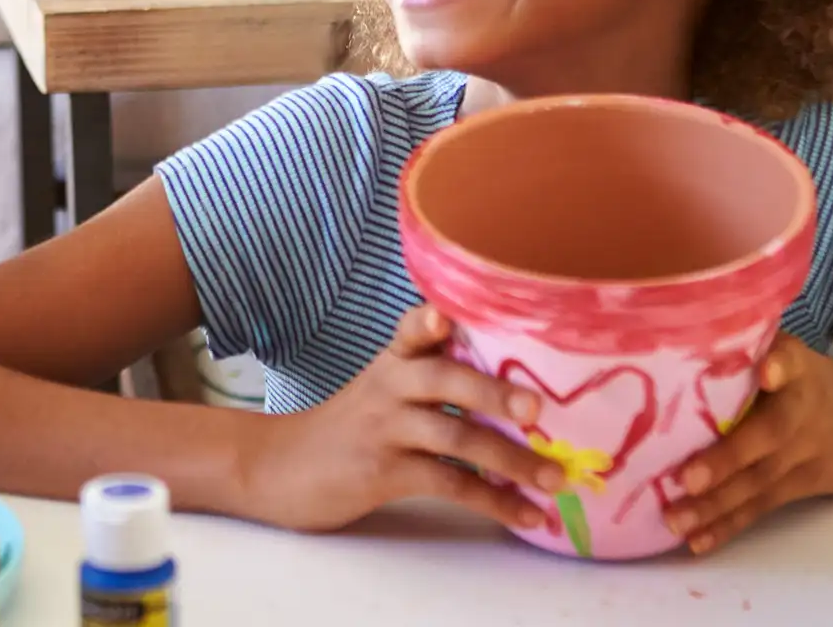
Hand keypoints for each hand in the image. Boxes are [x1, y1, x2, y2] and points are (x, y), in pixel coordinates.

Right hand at [242, 305, 562, 532]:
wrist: (278, 469)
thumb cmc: (347, 430)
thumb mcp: (379, 391)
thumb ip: (432, 378)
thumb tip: (519, 395)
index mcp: (391, 362)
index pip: (413, 331)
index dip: (428, 322)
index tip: (445, 317)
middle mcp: (387, 388)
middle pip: (443, 380)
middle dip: (493, 393)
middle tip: (537, 410)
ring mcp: (383, 431)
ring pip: (453, 438)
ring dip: (511, 460)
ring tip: (554, 478)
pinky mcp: (382, 474)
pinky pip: (449, 485)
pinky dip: (494, 501)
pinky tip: (526, 515)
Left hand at [663, 336, 832, 553]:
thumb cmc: (817, 381)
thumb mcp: (796, 354)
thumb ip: (747, 347)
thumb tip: (672, 334)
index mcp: (799, 368)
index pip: (791, 360)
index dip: (779, 364)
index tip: (767, 369)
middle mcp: (803, 410)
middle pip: (769, 434)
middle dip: (727, 458)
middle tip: (686, 478)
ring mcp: (807, 452)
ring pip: (760, 480)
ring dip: (715, 504)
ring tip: (673, 519)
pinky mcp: (804, 484)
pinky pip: (762, 506)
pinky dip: (728, 526)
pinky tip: (697, 543)